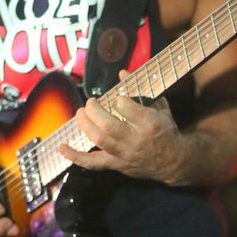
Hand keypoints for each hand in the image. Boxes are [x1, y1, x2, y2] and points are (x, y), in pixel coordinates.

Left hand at [59, 83, 183, 184]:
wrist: (174, 161)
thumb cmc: (166, 131)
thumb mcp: (160, 107)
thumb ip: (140, 90)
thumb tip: (121, 72)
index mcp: (149, 122)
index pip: (126, 107)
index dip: (117, 99)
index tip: (116, 97)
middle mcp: (135, 139)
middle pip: (108, 124)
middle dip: (94, 110)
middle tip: (90, 102)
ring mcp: (124, 154)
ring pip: (99, 140)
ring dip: (85, 125)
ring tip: (80, 113)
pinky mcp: (116, 164)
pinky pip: (93, 163)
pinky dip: (75, 157)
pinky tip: (62, 148)